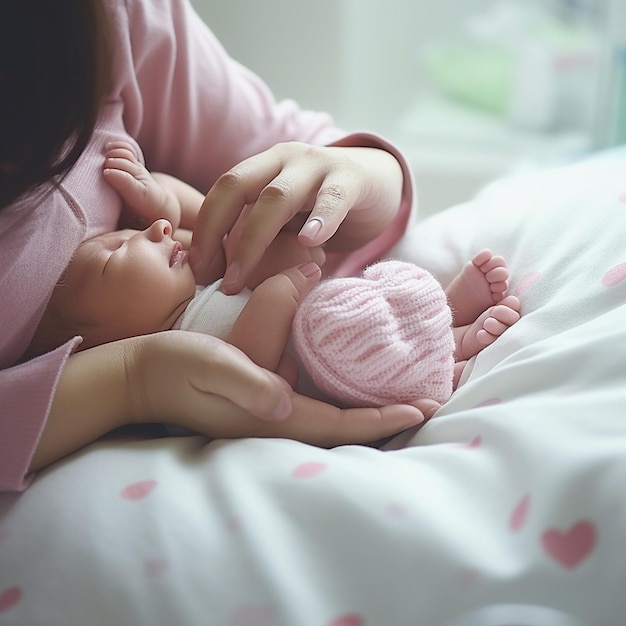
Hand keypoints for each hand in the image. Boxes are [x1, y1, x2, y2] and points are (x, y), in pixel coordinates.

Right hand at [128, 331, 435, 444]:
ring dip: (371, 409)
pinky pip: (315, 403)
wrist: (146, 374)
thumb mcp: (210, 366)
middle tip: (431, 403)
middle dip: (388, 420)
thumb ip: (247, 383)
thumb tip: (285, 400)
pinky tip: (358, 381)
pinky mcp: (266, 397)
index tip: (422, 408)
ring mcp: (272, 411)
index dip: (382, 419)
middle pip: (344, 428)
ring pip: (333, 417)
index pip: (339, 424)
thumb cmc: (177, 367)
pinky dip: (345, 396)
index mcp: (270, 417)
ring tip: (408, 393)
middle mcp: (277, 420)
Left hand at [188, 142, 402, 291]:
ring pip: (278, 196)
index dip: (204, 229)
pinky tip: (309, 242)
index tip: (198, 271)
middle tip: (215, 279)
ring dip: (254, 239)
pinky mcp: (352, 179)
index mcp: (263, 167)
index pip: (221, 191)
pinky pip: (332, 198)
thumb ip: (260, 232)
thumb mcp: (287, 218)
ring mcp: (318, 165)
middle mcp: (284, 159)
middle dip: (217, 234)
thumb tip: (221, 273)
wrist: (379, 182)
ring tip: (242, 277)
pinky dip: (319, 220)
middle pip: (237, 187)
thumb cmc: (323, 208)